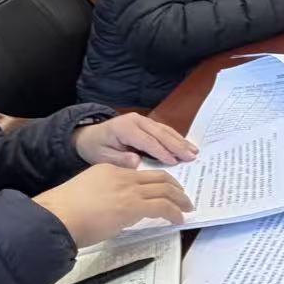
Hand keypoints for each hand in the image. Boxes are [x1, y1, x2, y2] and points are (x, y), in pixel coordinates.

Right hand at [33, 165, 192, 247]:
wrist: (56, 216)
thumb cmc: (63, 213)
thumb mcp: (86, 194)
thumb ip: (103, 198)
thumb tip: (115, 214)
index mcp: (108, 169)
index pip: (139, 173)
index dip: (155, 182)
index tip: (162, 190)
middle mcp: (121, 175)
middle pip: (158, 176)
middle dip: (175, 187)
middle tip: (183, 197)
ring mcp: (128, 189)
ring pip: (165, 188)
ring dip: (179, 199)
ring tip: (186, 208)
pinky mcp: (133, 206)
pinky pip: (163, 206)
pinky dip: (175, 212)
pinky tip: (178, 219)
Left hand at [74, 113, 196, 167]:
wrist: (89, 136)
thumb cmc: (96, 148)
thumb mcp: (102, 157)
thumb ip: (119, 159)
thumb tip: (137, 161)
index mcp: (124, 128)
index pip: (146, 141)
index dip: (161, 151)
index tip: (174, 162)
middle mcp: (136, 120)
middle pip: (160, 133)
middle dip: (177, 145)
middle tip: (191, 157)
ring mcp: (143, 120)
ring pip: (165, 130)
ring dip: (180, 141)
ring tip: (194, 152)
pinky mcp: (147, 123)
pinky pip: (163, 130)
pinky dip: (176, 138)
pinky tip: (186, 145)